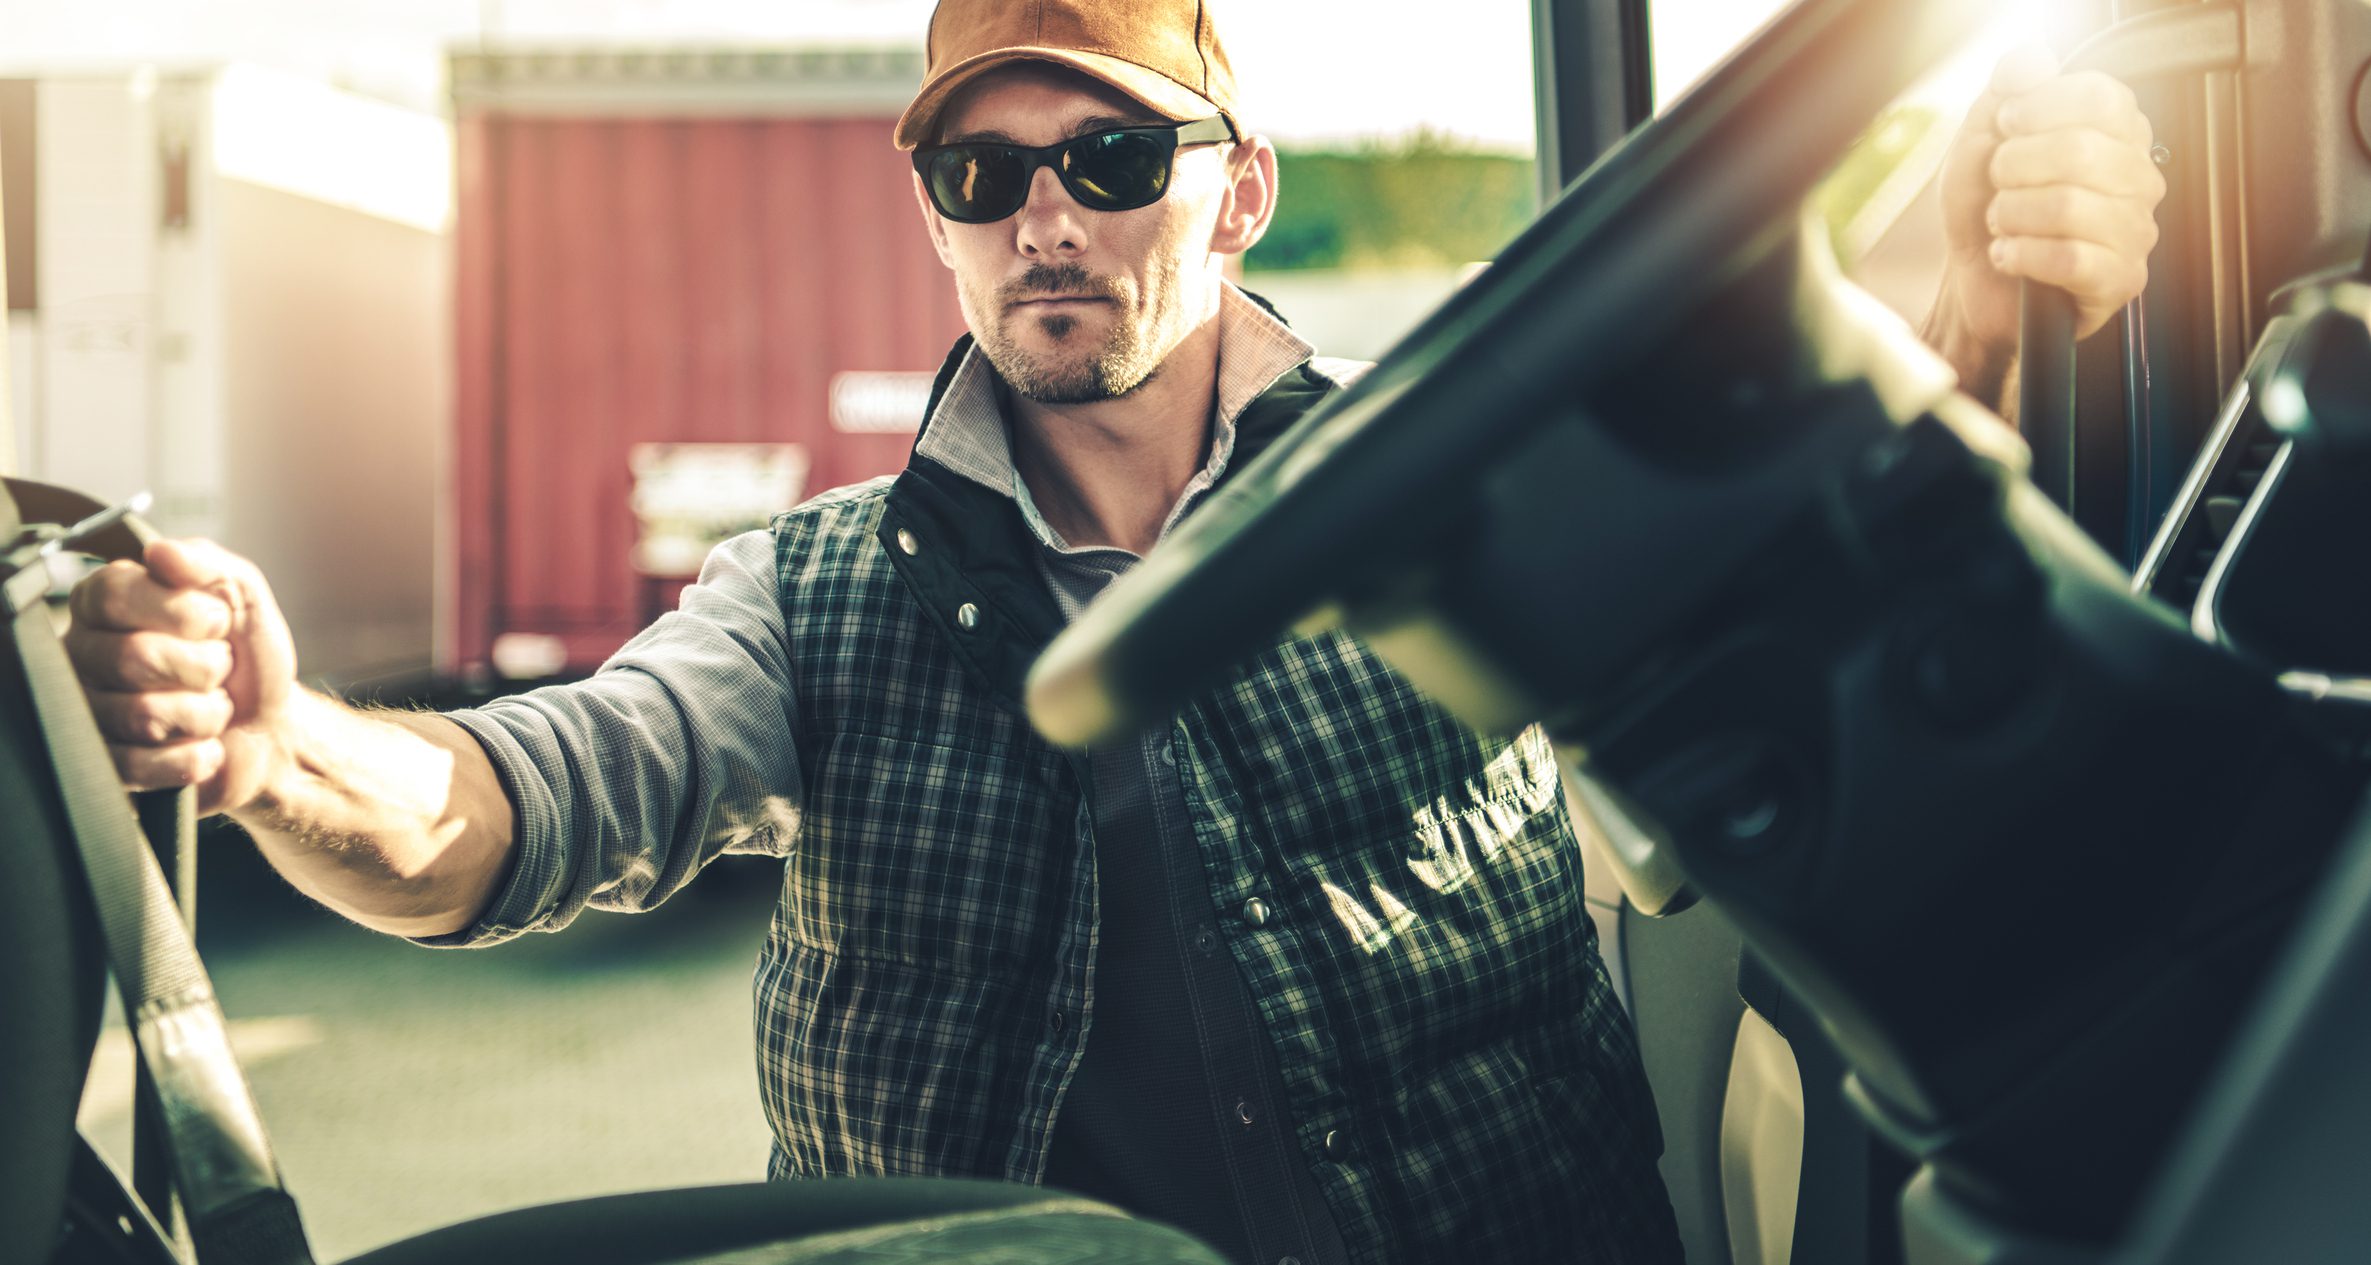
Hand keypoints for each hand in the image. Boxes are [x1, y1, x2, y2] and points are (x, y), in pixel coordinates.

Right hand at [65, 538, 298, 814]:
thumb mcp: (243, 596)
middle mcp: (85, 653)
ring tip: (213, 709)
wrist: (269, 730)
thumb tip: (161, 552)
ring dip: (205, 715)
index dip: (182, 612)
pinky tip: (204, 746)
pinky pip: (138, 766)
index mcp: (106, 603)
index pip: (115, 595)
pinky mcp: (105, 764)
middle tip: (219, 669)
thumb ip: (206, 564)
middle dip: (204, 667)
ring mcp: (88, 711)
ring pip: (140, 716)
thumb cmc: (248, 658)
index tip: (217, 622)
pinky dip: (194, 757)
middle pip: (132, 658)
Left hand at [1935, 45, 2165, 351]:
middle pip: (2080, 150)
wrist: (1975, 281)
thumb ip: (2005, 91)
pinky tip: (2007, 256)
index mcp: (2118, 133)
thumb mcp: (1981, 141)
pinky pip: (2069, 258)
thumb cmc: (1987, 208)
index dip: (2040, 107)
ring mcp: (2137, 230)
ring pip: (2069, 206)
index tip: (2005, 125)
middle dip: (2013, 167)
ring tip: (2001, 224)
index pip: (2102, 96)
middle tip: (1997, 185)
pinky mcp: (2122, 280)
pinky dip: (2020, 255)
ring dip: (2011, 215)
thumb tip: (2033, 59)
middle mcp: (2139, 177)